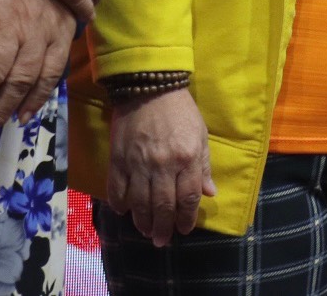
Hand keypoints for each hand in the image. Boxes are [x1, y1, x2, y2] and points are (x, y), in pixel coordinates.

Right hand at [107, 87, 215, 247]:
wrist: (149, 86)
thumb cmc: (180, 111)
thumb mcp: (200, 135)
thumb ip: (203, 166)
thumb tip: (209, 193)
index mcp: (187, 158)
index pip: (187, 198)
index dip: (186, 218)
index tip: (183, 229)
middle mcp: (163, 165)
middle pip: (162, 206)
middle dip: (163, 227)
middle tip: (162, 240)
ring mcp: (138, 163)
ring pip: (139, 203)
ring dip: (142, 221)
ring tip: (146, 230)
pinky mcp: (118, 159)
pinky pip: (117, 189)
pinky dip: (120, 204)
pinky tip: (125, 211)